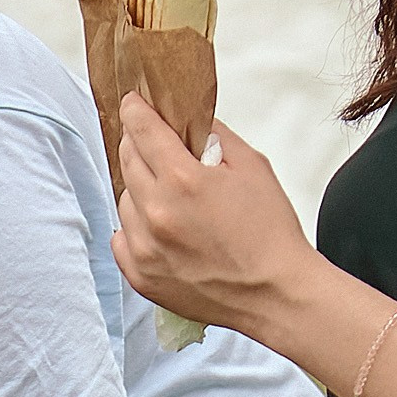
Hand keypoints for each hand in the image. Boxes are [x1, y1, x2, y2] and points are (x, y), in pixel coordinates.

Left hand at [112, 100, 313, 336]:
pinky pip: (122, 238)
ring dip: (140, 189)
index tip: (133, 103)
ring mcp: (144, 248)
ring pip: (124, 200)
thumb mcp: (251, 166)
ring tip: (169, 194)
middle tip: (153, 143)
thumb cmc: (269, 232)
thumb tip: (190, 123)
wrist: (274, 292)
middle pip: (127, 162)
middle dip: (138, 145)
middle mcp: (155, 214)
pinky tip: (161, 226)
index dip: (136, 111)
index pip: (143, 131)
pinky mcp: (140, 276)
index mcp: (183, 181)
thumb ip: (215, 137)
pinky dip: (135, 227)